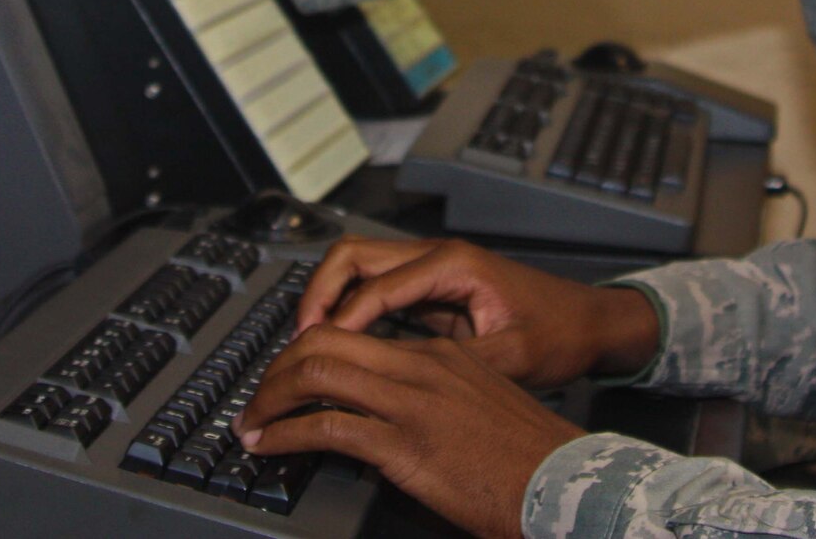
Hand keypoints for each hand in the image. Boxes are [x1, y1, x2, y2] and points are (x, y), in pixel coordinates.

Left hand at [235, 325, 583, 538]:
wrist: (563, 481)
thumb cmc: (527, 455)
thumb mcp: (479, 405)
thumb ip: (435, 395)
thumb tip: (392, 411)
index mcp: (438, 355)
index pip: (355, 334)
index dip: (308, 351)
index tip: (288, 375)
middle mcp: (419, 368)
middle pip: (325, 342)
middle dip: (278, 367)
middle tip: (258, 396)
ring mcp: (411, 403)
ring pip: (317, 373)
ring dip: (271, 397)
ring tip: (251, 422)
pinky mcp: (404, 445)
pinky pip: (326, 425)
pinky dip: (285, 433)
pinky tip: (269, 445)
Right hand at [296, 237, 659, 388]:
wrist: (591, 322)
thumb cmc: (562, 332)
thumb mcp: (512, 358)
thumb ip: (456, 365)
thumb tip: (400, 379)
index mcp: (454, 264)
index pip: (376, 285)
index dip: (340, 319)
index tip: (317, 353)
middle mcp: (437, 256)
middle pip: (354, 255)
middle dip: (318, 293)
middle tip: (298, 340)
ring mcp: (433, 269)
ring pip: (360, 266)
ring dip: (328, 297)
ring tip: (308, 342)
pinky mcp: (433, 287)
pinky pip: (376, 288)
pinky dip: (349, 309)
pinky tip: (339, 343)